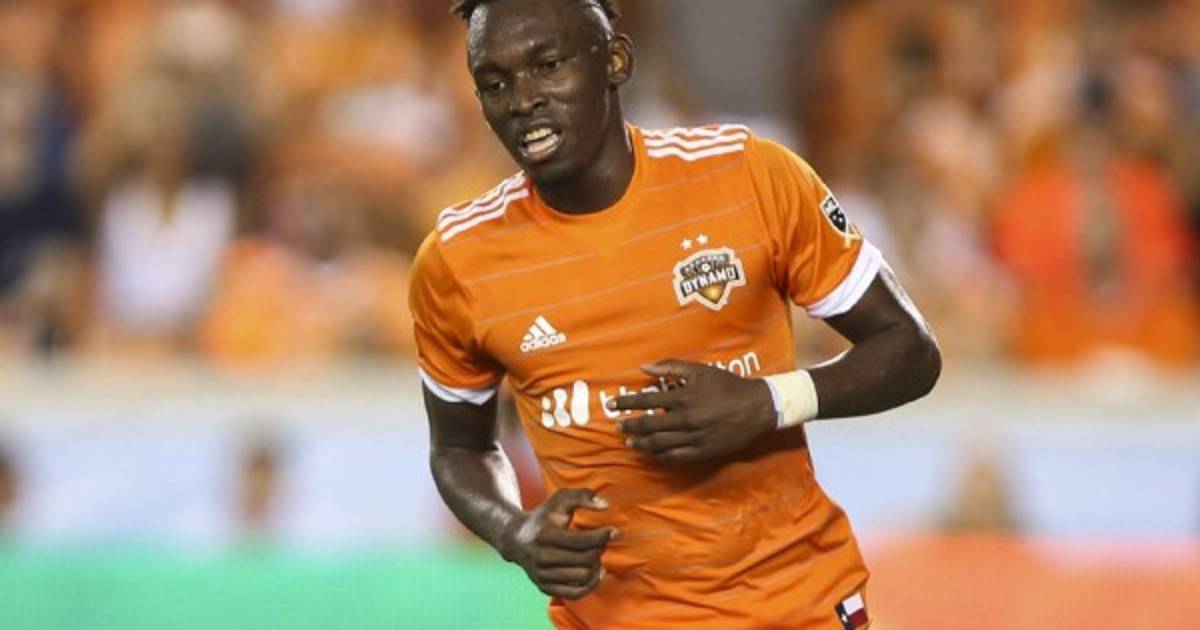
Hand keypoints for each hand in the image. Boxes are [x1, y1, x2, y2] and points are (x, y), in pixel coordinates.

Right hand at [499, 488, 616, 599]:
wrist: (516, 539)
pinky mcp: (545, 588)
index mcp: (545, 535)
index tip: (614, 531)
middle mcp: (541, 557)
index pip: (582, 541)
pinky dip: (591, 585)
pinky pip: (576, 594)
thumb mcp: (560, 499)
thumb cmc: (544, 516)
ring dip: (596, 566)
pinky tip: (596, 571)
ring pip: (583, 578)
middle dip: (599, 550)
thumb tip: (606, 505)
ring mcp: (542, 575)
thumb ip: (583, 495)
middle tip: (602, 542)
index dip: (603, 536)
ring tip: (596, 554)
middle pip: (585, 560)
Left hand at [609, 359, 777, 463]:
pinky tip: (653, 453)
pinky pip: (676, 457)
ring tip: (631, 443)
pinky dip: (661, 456)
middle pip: (649, 426)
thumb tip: (644, 367)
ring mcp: (694, 438)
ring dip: (642, 444)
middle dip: (630, 427)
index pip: (645, 401)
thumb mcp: (700, 370)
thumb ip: (671, 366)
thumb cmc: (727, 385)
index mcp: (683, 398)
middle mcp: (686, 420)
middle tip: (619, 427)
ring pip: (660, 445)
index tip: (611, 405)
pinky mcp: (703, 451)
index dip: (625, 403)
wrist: (756, 407)